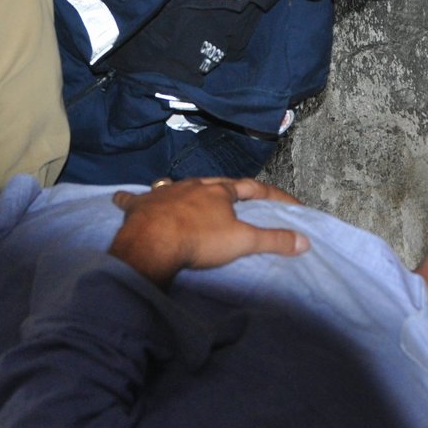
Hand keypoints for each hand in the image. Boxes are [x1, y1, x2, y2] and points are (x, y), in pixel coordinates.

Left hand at [109, 178, 308, 286]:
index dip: (272, 195)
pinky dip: (130, 199)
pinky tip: (122, 198)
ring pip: (176, 186)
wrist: (154, 243)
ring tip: (187, 196)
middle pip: (214, 184)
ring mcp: (164, 193)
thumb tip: (305, 241)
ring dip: (184, 191)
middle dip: (226, 189)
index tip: (289, 202)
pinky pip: (134, 199)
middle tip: (235, 197)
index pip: (252, 188)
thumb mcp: (242, 241)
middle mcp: (192, 185)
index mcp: (219, 191)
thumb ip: (273, 240)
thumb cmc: (200, 240)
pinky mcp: (140, 206)